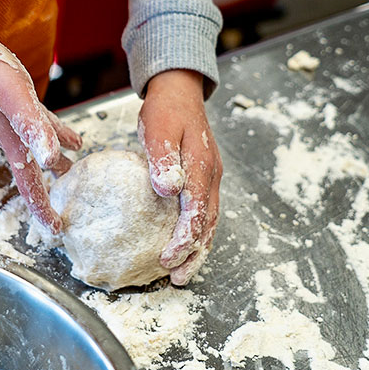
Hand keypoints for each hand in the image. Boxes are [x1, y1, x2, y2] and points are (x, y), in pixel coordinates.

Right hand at [0, 24, 81, 232]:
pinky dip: (55, 134)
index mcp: (14, 143)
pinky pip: (41, 126)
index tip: (55, 230)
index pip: (30, 185)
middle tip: (65, 210)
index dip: (42, 209)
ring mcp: (16, 121)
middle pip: (35, 174)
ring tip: (74, 172)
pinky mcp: (18, 103)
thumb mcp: (17, 101)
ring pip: (40, 151)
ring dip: (55, 165)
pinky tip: (68, 135)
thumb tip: (51, 160)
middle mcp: (15, 137)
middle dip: (49, 193)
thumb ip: (34, 128)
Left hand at [138, 69, 221, 284]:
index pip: (195, 212)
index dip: (184, 238)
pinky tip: (185, 245)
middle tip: (178, 277)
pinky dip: (197, 233)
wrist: (178, 91)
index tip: (169, 258)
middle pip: (207, 224)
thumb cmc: (165, 110)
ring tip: (184, 272)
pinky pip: (204, 212)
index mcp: (200, 166)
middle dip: (193, 253)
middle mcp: (210, 176)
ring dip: (198, 248)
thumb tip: (168, 189)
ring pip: (209, 221)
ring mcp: (210, 178)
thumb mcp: (158, 128)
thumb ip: (162, 158)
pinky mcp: (204, 178)